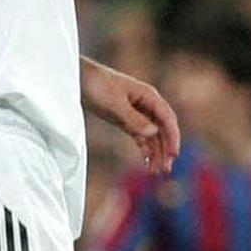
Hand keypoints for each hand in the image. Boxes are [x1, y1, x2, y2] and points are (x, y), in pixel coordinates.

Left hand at [80, 57, 179, 173]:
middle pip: (163, 129)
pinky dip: (145, 149)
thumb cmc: (96, 85)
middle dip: (165, 149)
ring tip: (156, 171)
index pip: (167, 118)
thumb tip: (153, 132)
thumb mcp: (114, 103)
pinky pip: (141, 137)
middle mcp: (146, 105)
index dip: (173, 137)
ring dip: (156, 153)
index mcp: (148, 96)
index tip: (173, 154)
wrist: (77, 79)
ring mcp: (137, 113)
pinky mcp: (126, 120)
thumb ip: (133, 119)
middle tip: (165, 169)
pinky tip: (146, 162)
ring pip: (153, 136)